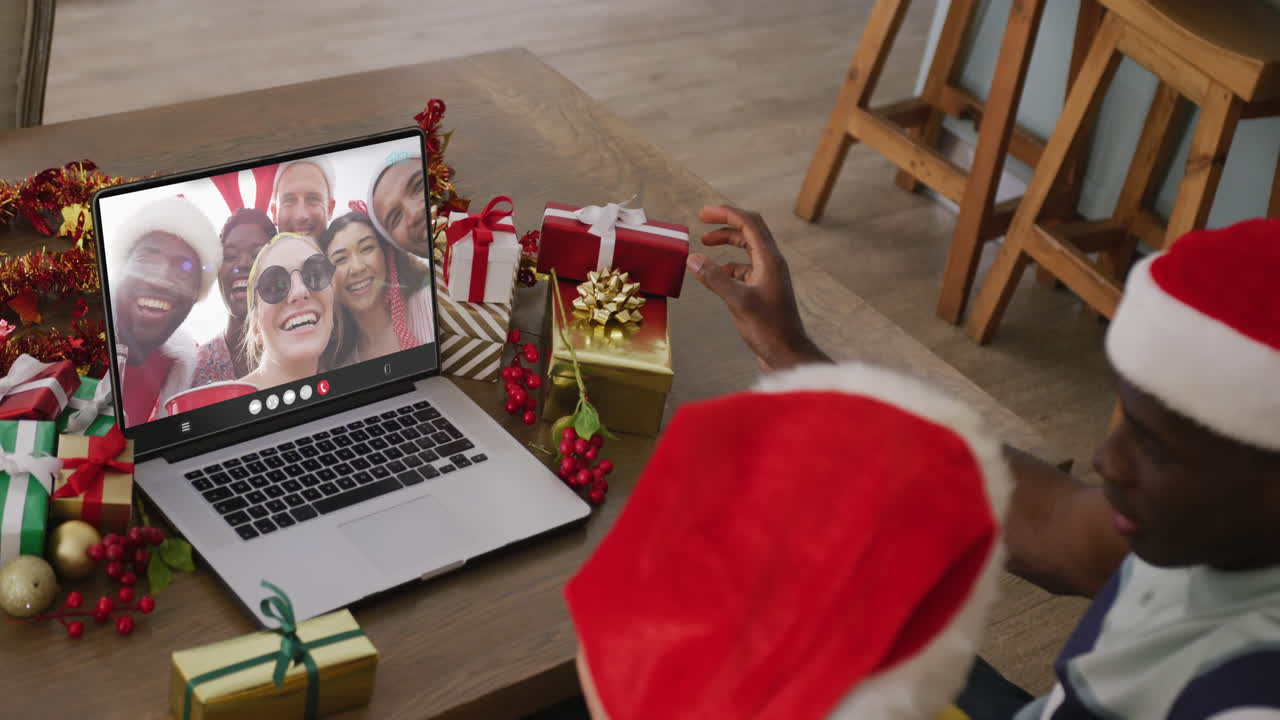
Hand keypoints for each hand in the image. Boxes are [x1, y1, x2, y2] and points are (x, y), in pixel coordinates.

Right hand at [687, 205, 829, 371]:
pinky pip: (746, 268)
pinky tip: (715, 274)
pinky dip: (729, 265)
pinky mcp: (764, 290)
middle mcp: (772, 264)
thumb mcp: (737, 301)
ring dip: (728, 242)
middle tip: (703, 220)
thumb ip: (715, 278)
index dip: (726, 214)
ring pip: (748, 249)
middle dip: (726, 223)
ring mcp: (770, 276)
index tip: (703, 213)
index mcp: (770, 260)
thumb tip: (693, 259)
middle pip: (750, 231)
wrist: (787, 353)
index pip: (749, 223)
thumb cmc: (768, 329)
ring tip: (705, 245)